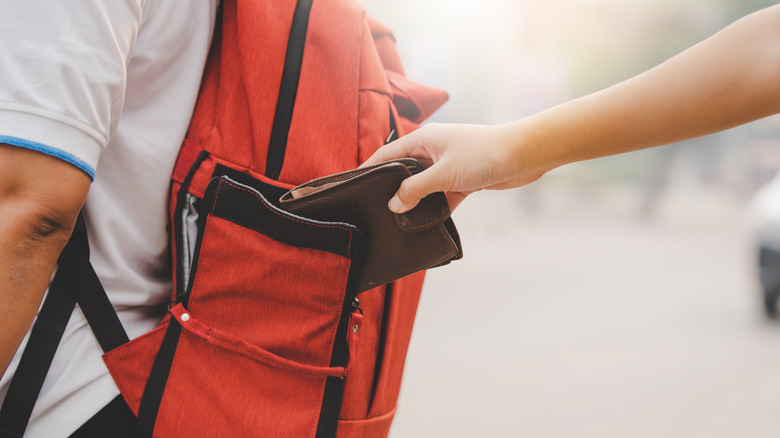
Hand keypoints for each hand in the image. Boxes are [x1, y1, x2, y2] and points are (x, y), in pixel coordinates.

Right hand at [362, 122, 545, 212]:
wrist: (526, 155)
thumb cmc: (485, 154)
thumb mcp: (444, 173)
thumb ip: (416, 189)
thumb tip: (393, 203)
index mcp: (423, 139)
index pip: (386, 154)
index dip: (369, 169)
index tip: (353, 186)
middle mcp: (433, 150)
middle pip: (403, 171)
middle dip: (391, 190)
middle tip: (374, 210)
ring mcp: (448, 165)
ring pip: (423, 186)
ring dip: (415, 202)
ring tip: (397, 221)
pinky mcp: (463, 179)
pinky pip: (441, 195)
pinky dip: (435, 208)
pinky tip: (426, 224)